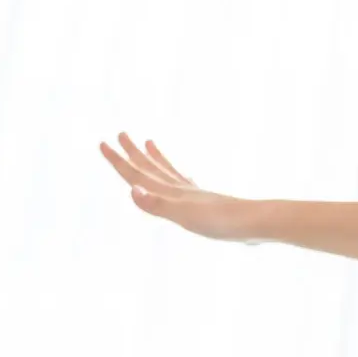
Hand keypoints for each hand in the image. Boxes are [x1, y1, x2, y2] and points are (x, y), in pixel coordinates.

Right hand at [98, 133, 262, 241]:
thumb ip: (158, 205)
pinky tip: (183, 178)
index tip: (103, 142)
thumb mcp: (185, 216)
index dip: (118, 160)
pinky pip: (185, 183)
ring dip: (154, 158)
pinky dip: (177, 176)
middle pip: (151, 167)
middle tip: (121, 133)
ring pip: (168, 171)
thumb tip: (132, 189)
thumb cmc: (220, 222)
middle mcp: (180, 189)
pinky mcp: (206, 202)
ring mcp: (194, 194)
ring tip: (148, 142)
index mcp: (171, 192)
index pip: (138, 174)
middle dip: (133, 152)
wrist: (254, 223)